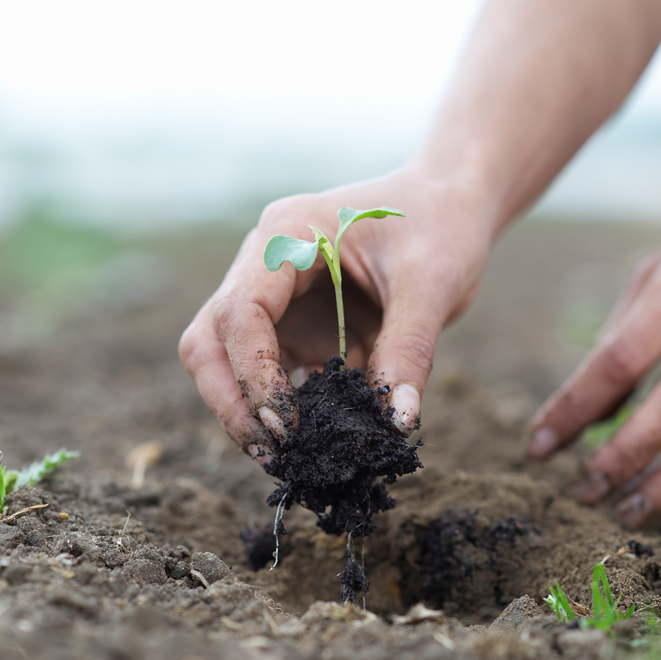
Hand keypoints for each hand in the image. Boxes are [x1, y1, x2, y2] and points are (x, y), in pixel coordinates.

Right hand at [179, 167, 492, 460]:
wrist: (449, 201)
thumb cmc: (440, 223)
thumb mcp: (432, 282)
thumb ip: (410, 349)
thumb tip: (396, 423)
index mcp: (287, 234)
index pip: (239, 311)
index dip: (253, 374)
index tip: (288, 426)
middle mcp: (266, 262)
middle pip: (211, 339)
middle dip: (232, 401)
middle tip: (276, 454)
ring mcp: (278, 294)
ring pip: (228, 359)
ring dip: (251, 409)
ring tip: (293, 458)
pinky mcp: (298, 321)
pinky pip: (275, 369)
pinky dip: (288, 404)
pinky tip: (318, 437)